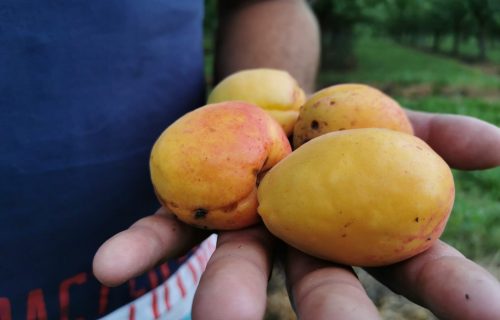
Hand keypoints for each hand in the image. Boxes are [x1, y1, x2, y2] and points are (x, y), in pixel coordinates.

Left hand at [93, 110, 499, 318]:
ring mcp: (245, 229)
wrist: (274, 101)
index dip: (454, 294)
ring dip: (227, 301)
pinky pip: (163, 231)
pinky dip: (137, 249)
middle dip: (335, 319)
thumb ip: (440, 136)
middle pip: (320, 291)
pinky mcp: (193, 208)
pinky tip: (107, 270)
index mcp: (356, 232)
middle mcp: (301, 244)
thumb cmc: (340, 120)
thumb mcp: (392, 120)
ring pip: (238, 273)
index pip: (415, 271)